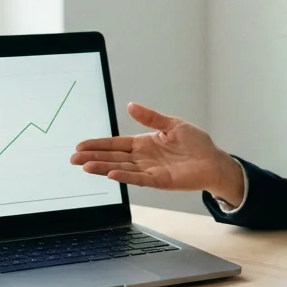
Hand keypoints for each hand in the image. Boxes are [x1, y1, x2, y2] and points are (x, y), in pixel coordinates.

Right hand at [70, 103, 245, 202]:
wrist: (213, 161)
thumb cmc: (195, 144)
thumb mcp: (172, 124)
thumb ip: (151, 117)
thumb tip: (130, 106)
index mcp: (144, 143)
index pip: (115, 144)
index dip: (98, 144)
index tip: (80, 146)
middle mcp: (143, 158)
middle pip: (113, 156)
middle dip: (93, 157)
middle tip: (73, 158)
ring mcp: (149, 170)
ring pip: (121, 168)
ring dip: (103, 167)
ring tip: (85, 166)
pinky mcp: (159, 181)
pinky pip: (139, 178)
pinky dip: (125, 176)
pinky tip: (111, 173)